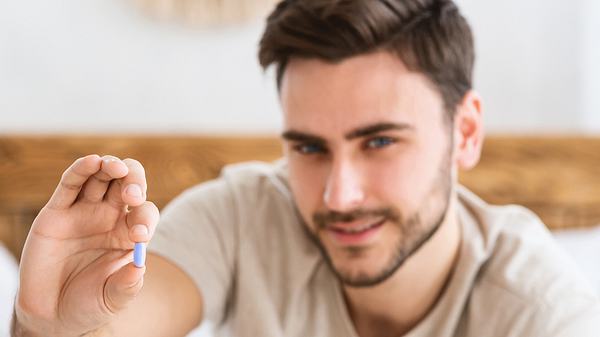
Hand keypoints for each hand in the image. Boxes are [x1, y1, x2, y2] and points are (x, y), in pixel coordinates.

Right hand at [14, 155, 158, 336]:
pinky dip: (81, 169)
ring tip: (117, 168)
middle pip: (128, 184)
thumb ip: (127, 285)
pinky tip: (92, 161)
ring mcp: (85, 211)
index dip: (145, 218)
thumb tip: (139, 268)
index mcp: (130, 232)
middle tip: (132, 194)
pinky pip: (71, 184)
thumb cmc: (90, 304)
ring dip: (111, 166)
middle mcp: (110, 217)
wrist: (53, 314)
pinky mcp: (57, 211)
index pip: (145, 212)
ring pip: (101, 177)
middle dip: (134, 181)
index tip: (139, 235)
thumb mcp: (113, 298)